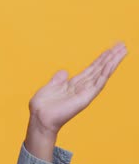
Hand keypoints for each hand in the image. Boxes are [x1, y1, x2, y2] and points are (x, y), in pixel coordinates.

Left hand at [24, 42, 127, 161]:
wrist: (40, 118)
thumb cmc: (42, 106)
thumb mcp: (50, 87)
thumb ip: (58, 79)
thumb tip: (64, 71)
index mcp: (74, 84)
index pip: (91, 69)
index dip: (101, 59)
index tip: (110, 49)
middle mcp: (82, 87)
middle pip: (100, 69)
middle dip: (111, 57)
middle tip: (122, 45)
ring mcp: (85, 92)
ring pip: (102, 74)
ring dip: (112, 62)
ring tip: (123, 50)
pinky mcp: (86, 97)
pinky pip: (98, 83)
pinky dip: (105, 73)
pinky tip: (112, 63)